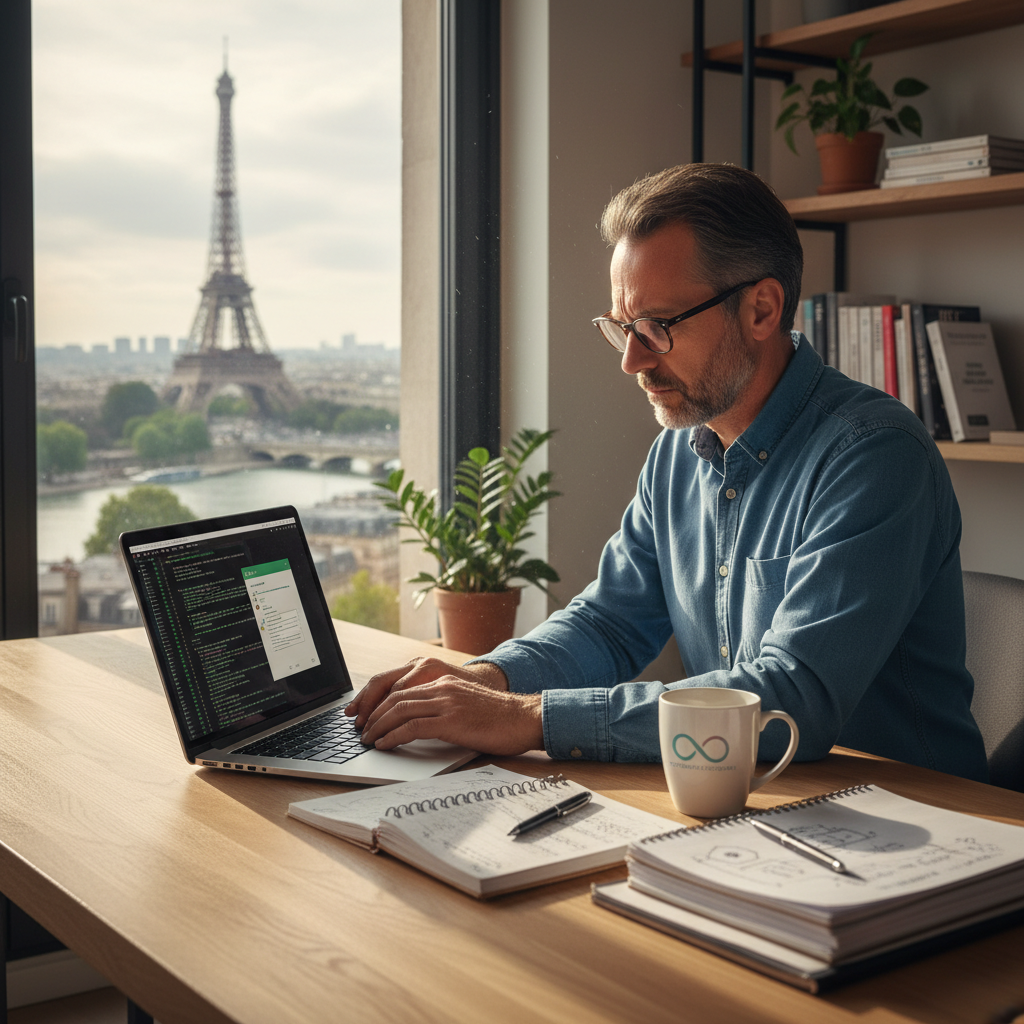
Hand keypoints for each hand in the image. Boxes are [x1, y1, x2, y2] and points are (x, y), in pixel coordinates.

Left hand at [346, 656, 508, 727]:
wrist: (524, 719)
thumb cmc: (499, 719)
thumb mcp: (466, 705)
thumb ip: (443, 708)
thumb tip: (416, 724)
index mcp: (444, 682)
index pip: (401, 687)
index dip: (378, 702)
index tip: (366, 716)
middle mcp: (442, 687)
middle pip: (394, 696)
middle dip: (372, 713)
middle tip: (360, 729)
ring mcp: (447, 702)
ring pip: (399, 710)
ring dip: (377, 726)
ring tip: (367, 739)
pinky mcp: (452, 720)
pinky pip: (412, 726)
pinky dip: (393, 736)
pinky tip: (384, 745)